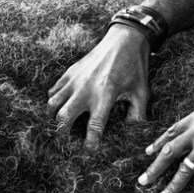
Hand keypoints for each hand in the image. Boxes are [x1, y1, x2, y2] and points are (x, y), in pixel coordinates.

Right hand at [47, 25, 150, 151]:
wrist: (125, 39)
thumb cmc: (135, 68)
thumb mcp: (141, 93)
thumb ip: (137, 116)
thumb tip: (132, 135)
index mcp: (106, 95)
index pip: (94, 126)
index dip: (90, 143)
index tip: (89, 153)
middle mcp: (86, 88)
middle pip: (63, 117)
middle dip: (62, 134)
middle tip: (67, 143)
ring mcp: (75, 79)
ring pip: (52, 103)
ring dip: (54, 118)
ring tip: (60, 126)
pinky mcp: (70, 72)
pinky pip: (53, 90)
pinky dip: (54, 101)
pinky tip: (61, 107)